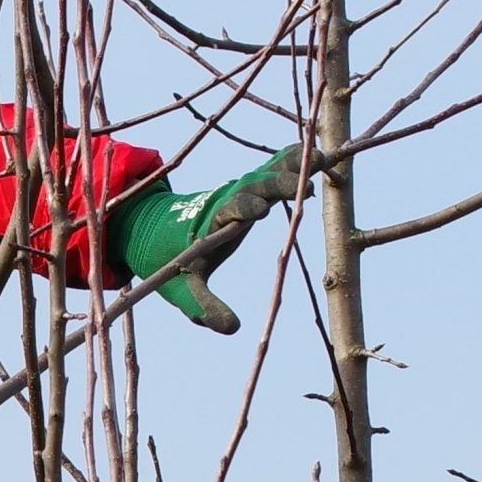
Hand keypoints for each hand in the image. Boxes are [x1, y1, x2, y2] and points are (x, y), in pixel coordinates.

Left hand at [113, 145, 305, 333]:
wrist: (158, 231)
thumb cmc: (170, 263)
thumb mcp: (181, 289)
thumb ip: (203, 306)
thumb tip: (232, 328)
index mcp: (210, 221)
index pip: (228, 210)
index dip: (243, 209)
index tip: (260, 211)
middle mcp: (228, 199)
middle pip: (254, 185)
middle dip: (278, 185)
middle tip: (305, 187)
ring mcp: (241, 189)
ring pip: (269, 170)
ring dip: (294, 165)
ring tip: (323, 159)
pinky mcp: (252, 186)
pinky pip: (275, 167)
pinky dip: (295, 158)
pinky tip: (321, 153)